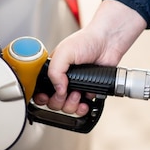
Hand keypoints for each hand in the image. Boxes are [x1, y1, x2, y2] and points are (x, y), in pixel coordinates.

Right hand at [33, 0, 145, 115]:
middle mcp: (63, 79)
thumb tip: (58, 90)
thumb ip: (55, 71)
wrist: (108, 42)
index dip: (41, 96)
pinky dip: (83, 109)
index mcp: (54, 70)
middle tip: (66, 92)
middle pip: (53, 102)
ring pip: (67, 108)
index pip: (41, 89)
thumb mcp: (65, 52)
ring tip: (78, 93)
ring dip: (71, 105)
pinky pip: (82, 108)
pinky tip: (84, 102)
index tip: (45, 97)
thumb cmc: (87, 41)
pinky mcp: (88, 91)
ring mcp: (76, 87)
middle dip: (58, 101)